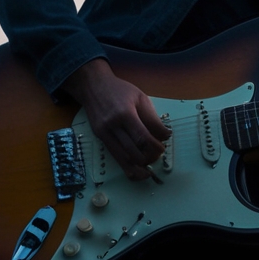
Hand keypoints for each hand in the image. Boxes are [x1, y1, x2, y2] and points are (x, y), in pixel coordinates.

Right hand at [63, 58, 170, 180]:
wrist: (93, 86)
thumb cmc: (120, 91)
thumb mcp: (140, 98)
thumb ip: (152, 118)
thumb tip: (165, 136)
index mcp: (125, 113)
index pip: (143, 138)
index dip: (155, 147)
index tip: (162, 147)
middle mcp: (112, 126)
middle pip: (133, 151)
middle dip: (149, 157)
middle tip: (157, 155)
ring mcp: (104, 133)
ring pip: (123, 158)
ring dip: (139, 167)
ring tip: (149, 169)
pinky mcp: (100, 138)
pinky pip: (114, 157)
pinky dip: (127, 168)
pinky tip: (136, 173)